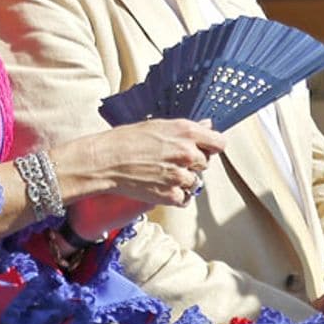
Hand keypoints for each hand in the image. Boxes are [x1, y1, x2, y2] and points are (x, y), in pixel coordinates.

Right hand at [53, 119, 225, 209]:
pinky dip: (176, 196)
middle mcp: (187, 153)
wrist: (105, 162)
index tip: (203, 150)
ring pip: (195, 182)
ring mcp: (180, 175)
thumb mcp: (158, 125)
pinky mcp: (171, 195)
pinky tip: (161, 188)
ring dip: (183, 181)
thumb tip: (207, 126)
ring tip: (162, 175)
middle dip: (192, 164)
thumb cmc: (126, 140)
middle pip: (206, 163)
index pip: (219, 143)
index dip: (211, 147)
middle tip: (170, 162)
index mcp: (186, 132)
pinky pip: (185, 199)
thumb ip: (187, 129)